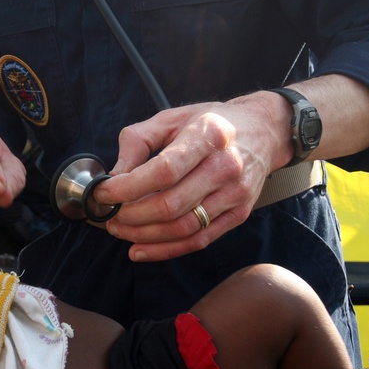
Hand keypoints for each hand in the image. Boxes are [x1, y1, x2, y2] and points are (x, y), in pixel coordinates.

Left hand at [93, 93, 287, 261]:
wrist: (265, 130)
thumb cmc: (211, 123)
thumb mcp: (171, 118)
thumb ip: (138, 141)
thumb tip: (114, 176)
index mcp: (208, 135)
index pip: (164, 171)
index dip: (128, 187)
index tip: (104, 193)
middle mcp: (226, 166)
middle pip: (171, 205)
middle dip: (131, 215)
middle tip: (108, 214)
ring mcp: (236, 194)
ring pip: (183, 228)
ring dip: (144, 235)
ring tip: (119, 230)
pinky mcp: (239, 214)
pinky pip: (199, 240)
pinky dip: (166, 250)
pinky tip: (141, 248)